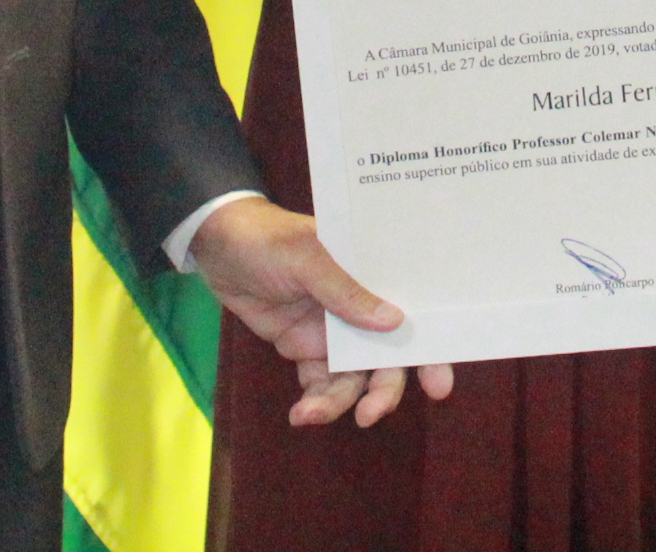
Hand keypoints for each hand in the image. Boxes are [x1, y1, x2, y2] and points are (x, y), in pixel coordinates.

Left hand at [190, 196, 455, 427]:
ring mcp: (335, 333)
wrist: (216, 247)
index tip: (439, 385)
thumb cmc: (268, 239)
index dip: (433, 348)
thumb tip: (395, 322)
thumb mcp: (306, 257)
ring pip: (353, 378)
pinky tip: (301, 414)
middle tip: (370, 414)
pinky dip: (315, 403)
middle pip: (388, 357)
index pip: (415, 311)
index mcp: (374, 275)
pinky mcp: (306, 350)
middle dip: (385, 389)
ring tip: (312, 415)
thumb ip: (345, 291)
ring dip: (340, 402)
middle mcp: (362, 307)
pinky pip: (321, 384)